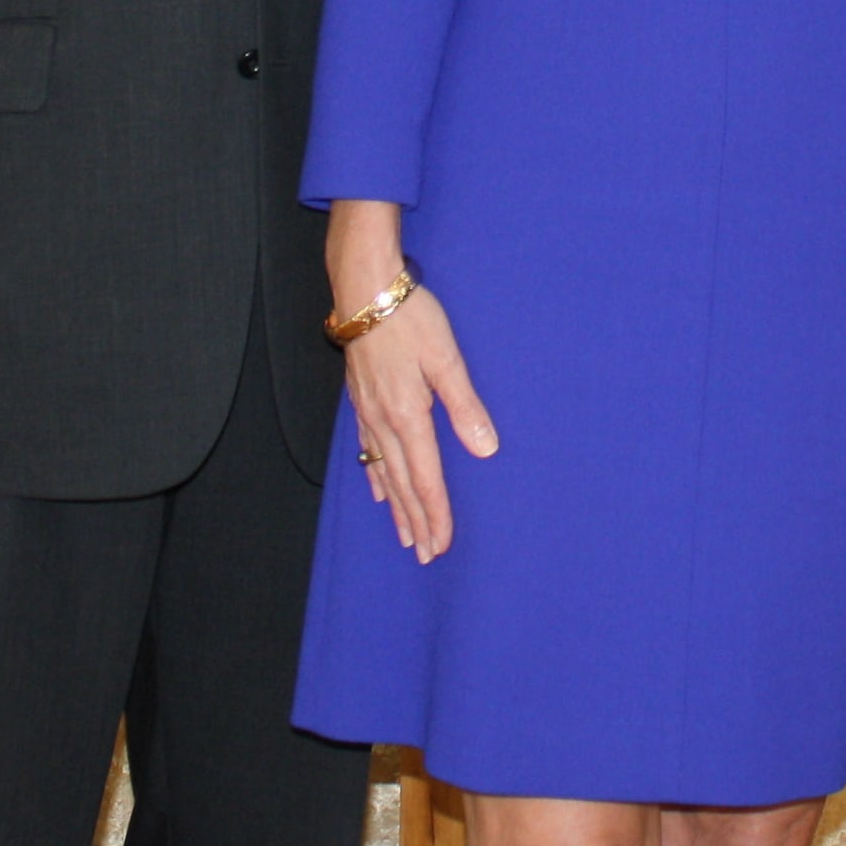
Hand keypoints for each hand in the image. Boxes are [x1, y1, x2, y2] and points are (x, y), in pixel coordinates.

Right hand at [329, 201, 496, 562]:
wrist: (366, 289)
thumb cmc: (411, 319)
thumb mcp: (447, 359)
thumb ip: (466, 407)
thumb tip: (485, 450)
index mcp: (409, 415)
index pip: (426, 478)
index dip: (436, 514)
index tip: (443, 544)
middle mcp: (384, 422)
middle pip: (403, 484)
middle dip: (417, 521)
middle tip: (426, 555)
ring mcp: (368, 413)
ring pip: (383, 472)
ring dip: (397, 507)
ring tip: (406, 536)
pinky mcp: (361, 400)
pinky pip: (368, 451)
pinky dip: (375, 476)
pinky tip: (378, 491)